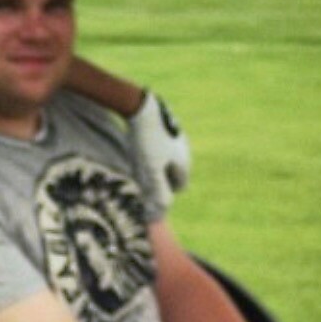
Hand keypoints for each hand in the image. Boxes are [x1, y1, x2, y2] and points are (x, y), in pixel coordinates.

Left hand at [128, 91, 190, 206]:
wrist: (141, 107)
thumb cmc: (145, 141)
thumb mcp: (150, 171)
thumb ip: (157, 192)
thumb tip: (162, 214)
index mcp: (184, 161)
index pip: (180, 186)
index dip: (165, 191)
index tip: (149, 189)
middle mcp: (184, 148)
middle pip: (173, 171)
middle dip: (159, 178)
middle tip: (141, 176)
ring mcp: (176, 135)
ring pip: (166, 157)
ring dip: (154, 163)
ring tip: (137, 160)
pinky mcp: (165, 124)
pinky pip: (159, 143)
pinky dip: (150, 149)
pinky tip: (136, 144)